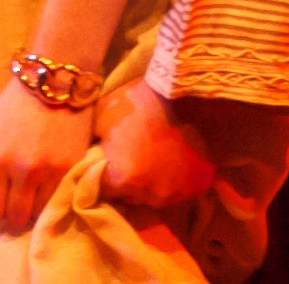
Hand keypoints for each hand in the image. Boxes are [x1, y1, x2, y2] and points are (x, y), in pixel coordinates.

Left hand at [0, 79, 93, 233]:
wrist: (55, 83)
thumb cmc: (14, 106)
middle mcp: (23, 171)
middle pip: (16, 218)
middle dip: (13, 214)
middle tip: (15, 202)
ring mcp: (51, 171)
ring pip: (40, 212)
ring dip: (35, 206)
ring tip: (33, 193)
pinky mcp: (73, 168)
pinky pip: (60, 198)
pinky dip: (54, 195)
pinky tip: (49, 183)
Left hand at [96, 78, 207, 216]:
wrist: (185, 93)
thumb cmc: (139, 102)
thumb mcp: (102, 116)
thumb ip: (93, 144)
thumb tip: (90, 156)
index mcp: (123, 179)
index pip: (102, 190)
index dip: (99, 176)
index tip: (102, 165)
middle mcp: (150, 194)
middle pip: (129, 196)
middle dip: (124, 182)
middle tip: (127, 161)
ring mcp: (177, 193)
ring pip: (155, 196)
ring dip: (149, 184)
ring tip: (151, 162)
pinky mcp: (198, 186)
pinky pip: (178, 191)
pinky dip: (172, 180)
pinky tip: (171, 162)